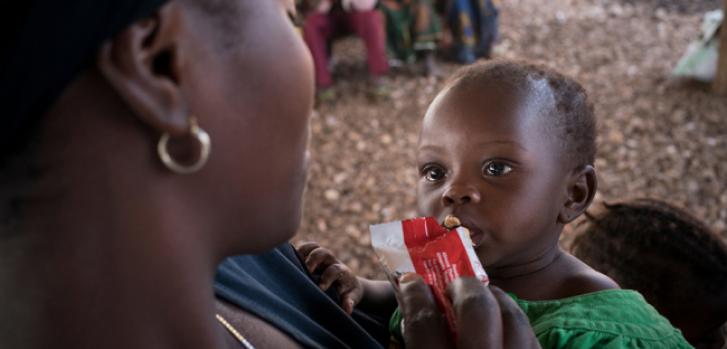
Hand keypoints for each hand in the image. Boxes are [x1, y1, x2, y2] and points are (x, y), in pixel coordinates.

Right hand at [296, 242, 362, 313]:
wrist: (348, 284)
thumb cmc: (348, 293)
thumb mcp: (352, 297)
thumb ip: (350, 301)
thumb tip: (347, 308)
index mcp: (342, 272)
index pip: (335, 269)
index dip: (327, 277)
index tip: (321, 288)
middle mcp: (332, 261)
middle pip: (324, 252)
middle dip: (314, 259)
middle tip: (306, 269)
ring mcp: (322, 258)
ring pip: (313, 247)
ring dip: (303, 251)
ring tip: (293, 261)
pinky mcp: (312, 257)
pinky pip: (304, 248)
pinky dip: (296, 251)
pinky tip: (287, 260)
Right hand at [398, 274, 540, 348]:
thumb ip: (417, 345)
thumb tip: (412, 311)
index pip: (424, 322)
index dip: (414, 294)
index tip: (410, 280)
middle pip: (476, 308)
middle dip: (463, 285)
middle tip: (451, 282)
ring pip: (513, 318)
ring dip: (496, 299)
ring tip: (482, 295)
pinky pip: (533, 339)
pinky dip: (516, 324)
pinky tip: (505, 322)